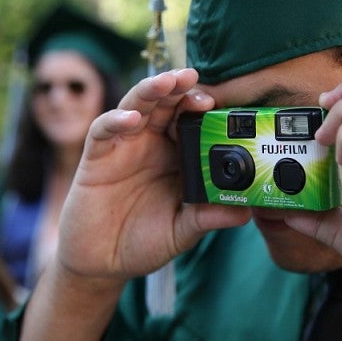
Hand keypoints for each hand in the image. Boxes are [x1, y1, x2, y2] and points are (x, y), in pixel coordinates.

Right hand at [57, 68, 249, 282]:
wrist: (103, 262)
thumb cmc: (144, 240)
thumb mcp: (182, 231)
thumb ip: (208, 218)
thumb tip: (245, 212)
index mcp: (176, 155)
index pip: (192, 120)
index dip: (204, 108)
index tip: (221, 105)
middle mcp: (152, 143)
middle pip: (166, 104)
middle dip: (180, 88)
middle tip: (194, 79)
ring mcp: (124, 146)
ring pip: (137, 105)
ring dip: (152, 91)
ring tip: (168, 83)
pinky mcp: (96, 156)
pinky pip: (104, 129)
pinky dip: (116, 120)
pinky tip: (131, 120)